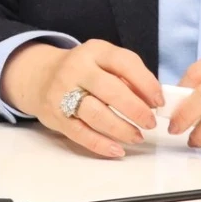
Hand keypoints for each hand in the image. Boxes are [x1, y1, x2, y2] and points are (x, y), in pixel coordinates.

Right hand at [0, 38, 162, 158]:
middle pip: (110, 90)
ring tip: (137, 136)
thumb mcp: (103, 61)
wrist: (41, 76)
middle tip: (150, 122)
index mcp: (94, 51)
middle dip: (135, 109)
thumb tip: (153, 102)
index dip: (146, 83)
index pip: (124, 62)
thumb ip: (127, 76)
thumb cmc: (84, 72)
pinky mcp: (55, 116)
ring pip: (96, 114)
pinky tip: (117, 149)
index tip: (159, 101)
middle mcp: (76, 69)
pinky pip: (80, 133)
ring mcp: (62, 92)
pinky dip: (101, 144)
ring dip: (121, 128)